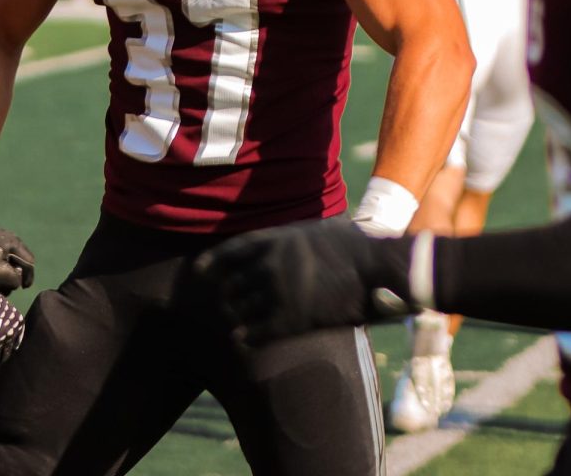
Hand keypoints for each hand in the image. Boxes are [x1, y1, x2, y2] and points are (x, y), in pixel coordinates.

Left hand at [193, 217, 414, 344]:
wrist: (372, 265)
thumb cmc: (351, 245)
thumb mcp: (316, 229)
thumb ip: (296, 237)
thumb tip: (293, 239)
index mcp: (275, 240)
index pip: (232, 251)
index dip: (213, 261)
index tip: (199, 270)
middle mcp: (270, 264)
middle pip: (232, 282)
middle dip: (225, 294)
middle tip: (220, 304)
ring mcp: (279, 291)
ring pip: (241, 307)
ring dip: (235, 316)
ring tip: (231, 323)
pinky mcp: (292, 317)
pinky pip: (258, 330)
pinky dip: (247, 335)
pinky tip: (242, 339)